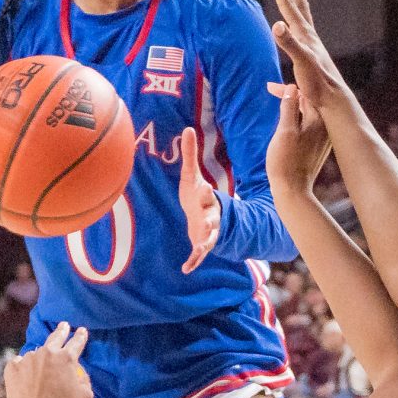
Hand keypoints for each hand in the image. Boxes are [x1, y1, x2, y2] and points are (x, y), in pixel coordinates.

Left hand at [4, 323, 94, 397]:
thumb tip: (80, 375)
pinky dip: (23, 368)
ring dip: (40, 358)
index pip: (76, 342)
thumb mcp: (85, 396)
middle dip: (62, 330)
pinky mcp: (12, 367)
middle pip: (56, 337)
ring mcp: (28, 358)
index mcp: (66, 358)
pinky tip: (25, 377)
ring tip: (40, 370)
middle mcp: (47, 353)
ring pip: (36, 354)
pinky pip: (19, 363)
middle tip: (64, 325)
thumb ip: (85, 381)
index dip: (80, 336)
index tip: (81, 330)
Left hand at [177, 126, 220, 271]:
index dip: (204, 192)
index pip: (205, 194)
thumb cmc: (196, 193)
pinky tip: (186, 269)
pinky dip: (194, 261)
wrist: (207, 215)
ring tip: (201, 249)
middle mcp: (209, 215)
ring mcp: (207, 231)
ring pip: (209, 238)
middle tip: (207, 223)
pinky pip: (199, 254)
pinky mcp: (202, 244)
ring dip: (205, 244)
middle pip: (211, 219)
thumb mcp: (192, 175)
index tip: (204, 187)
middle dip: (210, 221)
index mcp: (205, 198)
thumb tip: (187, 127)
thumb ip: (190, 154)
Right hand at [265, 0, 345, 107]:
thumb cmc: (317, 82)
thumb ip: (289, 43)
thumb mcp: (301, 61)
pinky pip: (298, 37)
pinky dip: (291, 31)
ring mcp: (310, 45)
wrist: (333, 99)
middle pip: (299, 5)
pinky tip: (287, 36)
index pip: (288, 5)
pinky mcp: (310, 57)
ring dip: (296, 5)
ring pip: (302, 18)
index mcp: (303, 34)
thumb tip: (277, 24)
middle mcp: (308, 36)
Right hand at [266, 79, 331, 203]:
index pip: (306, 93)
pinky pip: (310, 125)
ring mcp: (324, 138)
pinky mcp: (319, 147)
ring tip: (280, 101)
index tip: (269, 87)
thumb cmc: (285, 162)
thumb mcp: (284, 131)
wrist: (293, 191)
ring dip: (294, 106)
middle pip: (309, 101)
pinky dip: (298, 119)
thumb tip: (292, 87)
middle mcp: (326, 126)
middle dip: (291, 94)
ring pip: (309, 113)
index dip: (287, 88)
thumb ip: (289, 107)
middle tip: (271, 90)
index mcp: (319, 119)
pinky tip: (289, 120)